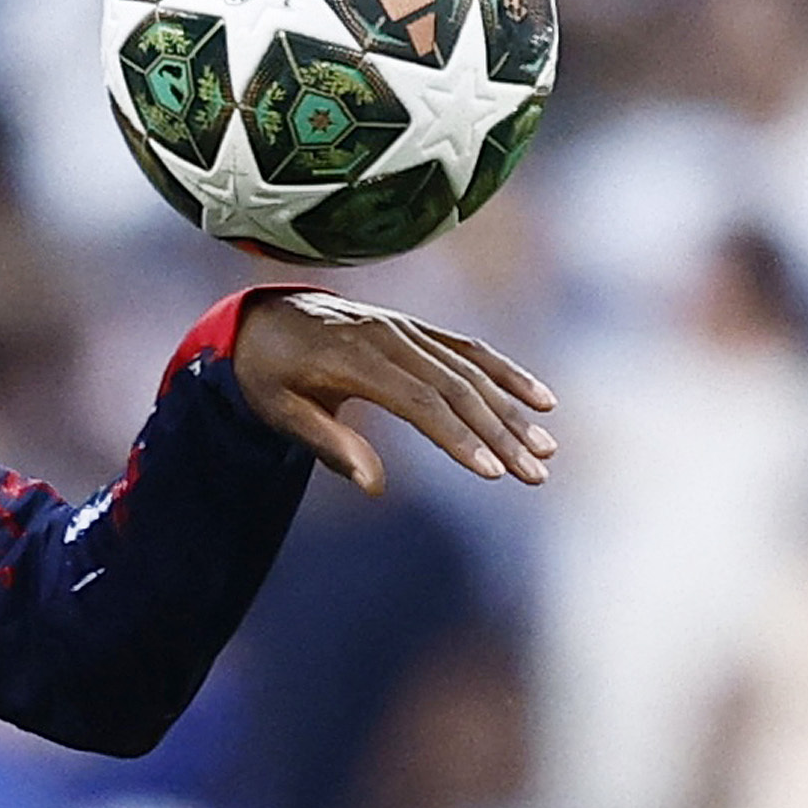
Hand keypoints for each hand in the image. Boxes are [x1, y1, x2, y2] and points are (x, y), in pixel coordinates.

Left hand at [232, 290, 556, 495]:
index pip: (419, 401)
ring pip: (470, 370)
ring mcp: (405, 327)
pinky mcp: (415, 327)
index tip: (493, 472)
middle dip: (500, 433)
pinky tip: (541, 400)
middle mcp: (387, 336)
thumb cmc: (267, 373)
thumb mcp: (278, 410)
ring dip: (512, 410)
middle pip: (455, 388)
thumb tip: (375, 488)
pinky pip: (468, 348)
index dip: (459, 437)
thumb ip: (327, 444)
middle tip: (535, 475)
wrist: (260, 319)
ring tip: (547, 450)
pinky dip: (506, 372)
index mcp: (353, 357)